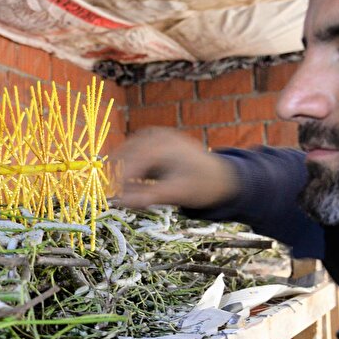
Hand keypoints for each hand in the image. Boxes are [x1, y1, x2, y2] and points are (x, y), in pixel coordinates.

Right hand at [110, 127, 238, 209]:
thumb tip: (122, 202)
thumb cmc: (201, 186)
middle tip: (122, 197)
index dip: (123, 178)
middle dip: (122, 175)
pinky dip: (132, 166)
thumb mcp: (177, 193)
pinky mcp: (155, 141)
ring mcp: (156, 135)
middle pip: (128, 152)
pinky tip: (138, 182)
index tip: (118, 197)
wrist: (220, 177)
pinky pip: (134, 151)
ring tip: (133, 192)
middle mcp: (159, 135)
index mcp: (166, 146)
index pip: (135, 159)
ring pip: (128, 152)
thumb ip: (149, 197)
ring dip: (125, 171)